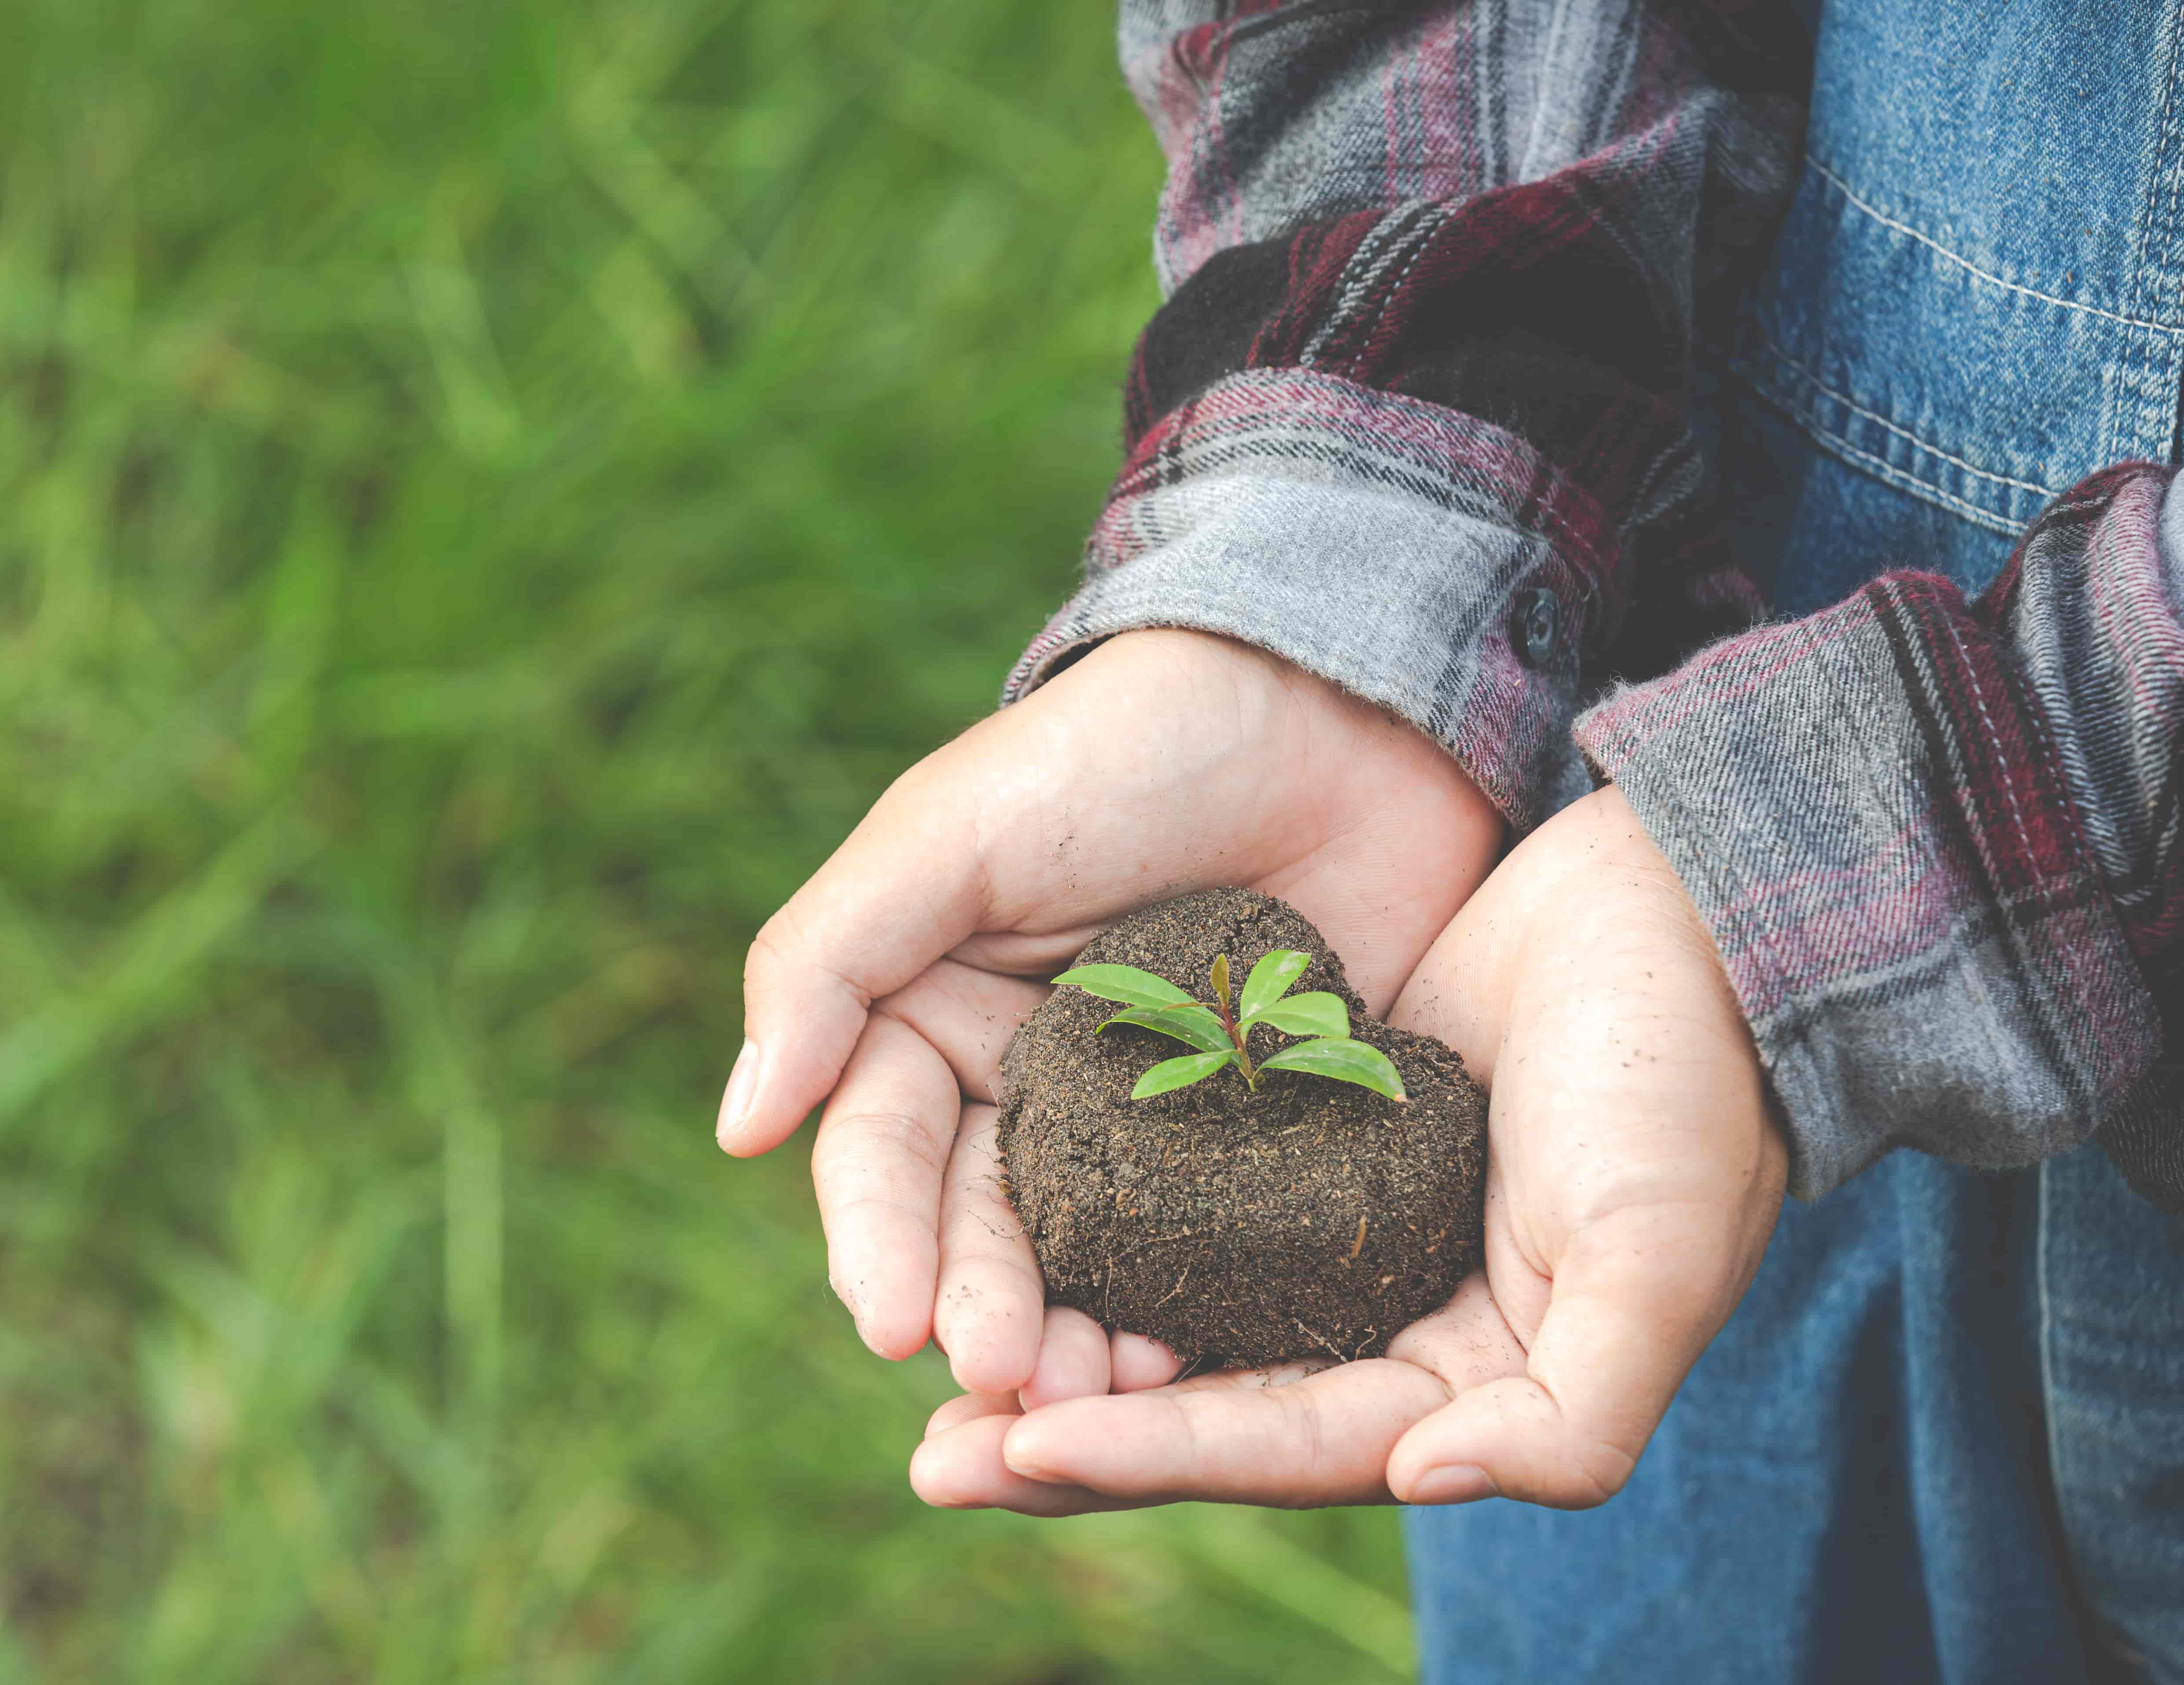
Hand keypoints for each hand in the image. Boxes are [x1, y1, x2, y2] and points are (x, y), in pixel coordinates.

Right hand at [717, 629, 1502, 1395]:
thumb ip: (831, 961)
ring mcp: (1143, 1131)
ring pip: (1088, 1264)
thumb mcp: (953, 833)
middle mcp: (1023, 1093)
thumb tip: (738, 1127)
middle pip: (979, 1233)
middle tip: (1006, 1382)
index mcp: (929, 1023)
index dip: (879, 1243)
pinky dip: (1196, 1311)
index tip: (895, 1323)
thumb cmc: (1119, 751)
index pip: (880, 1156)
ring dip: (1078, 1337)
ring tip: (1097, 1392)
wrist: (1333, 712)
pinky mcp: (1256, 1148)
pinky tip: (1196, 1362)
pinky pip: (1213, 1251)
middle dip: (982, 1313)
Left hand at [909, 785, 1784, 1510]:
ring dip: (1064, 1344)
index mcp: (1465, 1382)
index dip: (1159, 1458)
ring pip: (1176, 1316)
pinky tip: (1008, 1231)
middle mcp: (1388, 1326)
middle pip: (1207, 1408)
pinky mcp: (1304, 1134)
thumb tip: (1419, 1482)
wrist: (1686, 917)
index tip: (1023, 1453)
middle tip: (934, 1461)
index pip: (1288, 1443)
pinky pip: (1184, 1206)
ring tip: (929, 1364)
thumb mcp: (1656, 1260)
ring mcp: (1337, 1230)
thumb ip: (1568, 1412)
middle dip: (1071, 1442)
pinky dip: (1104, 1233)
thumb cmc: (1687, 1087)